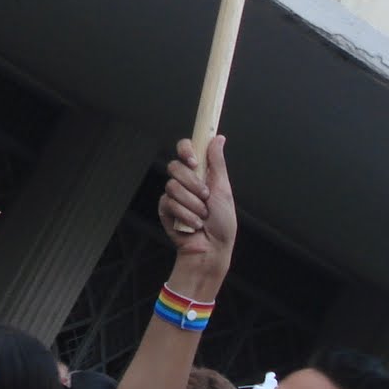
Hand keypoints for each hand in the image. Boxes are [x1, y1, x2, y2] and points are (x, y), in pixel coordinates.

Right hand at [157, 136, 234, 288]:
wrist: (212, 249)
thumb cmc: (222, 223)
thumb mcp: (223, 190)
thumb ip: (217, 163)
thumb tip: (217, 138)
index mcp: (200, 173)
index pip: (185, 149)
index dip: (185, 150)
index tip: (193, 161)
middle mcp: (185, 182)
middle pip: (175, 166)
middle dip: (192, 184)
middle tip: (205, 197)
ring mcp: (173, 195)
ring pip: (172, 186)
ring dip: (192, 204)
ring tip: (202, 216)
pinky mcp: (165, 209)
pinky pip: (168, 203)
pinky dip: (185, 215)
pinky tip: (193, 224)